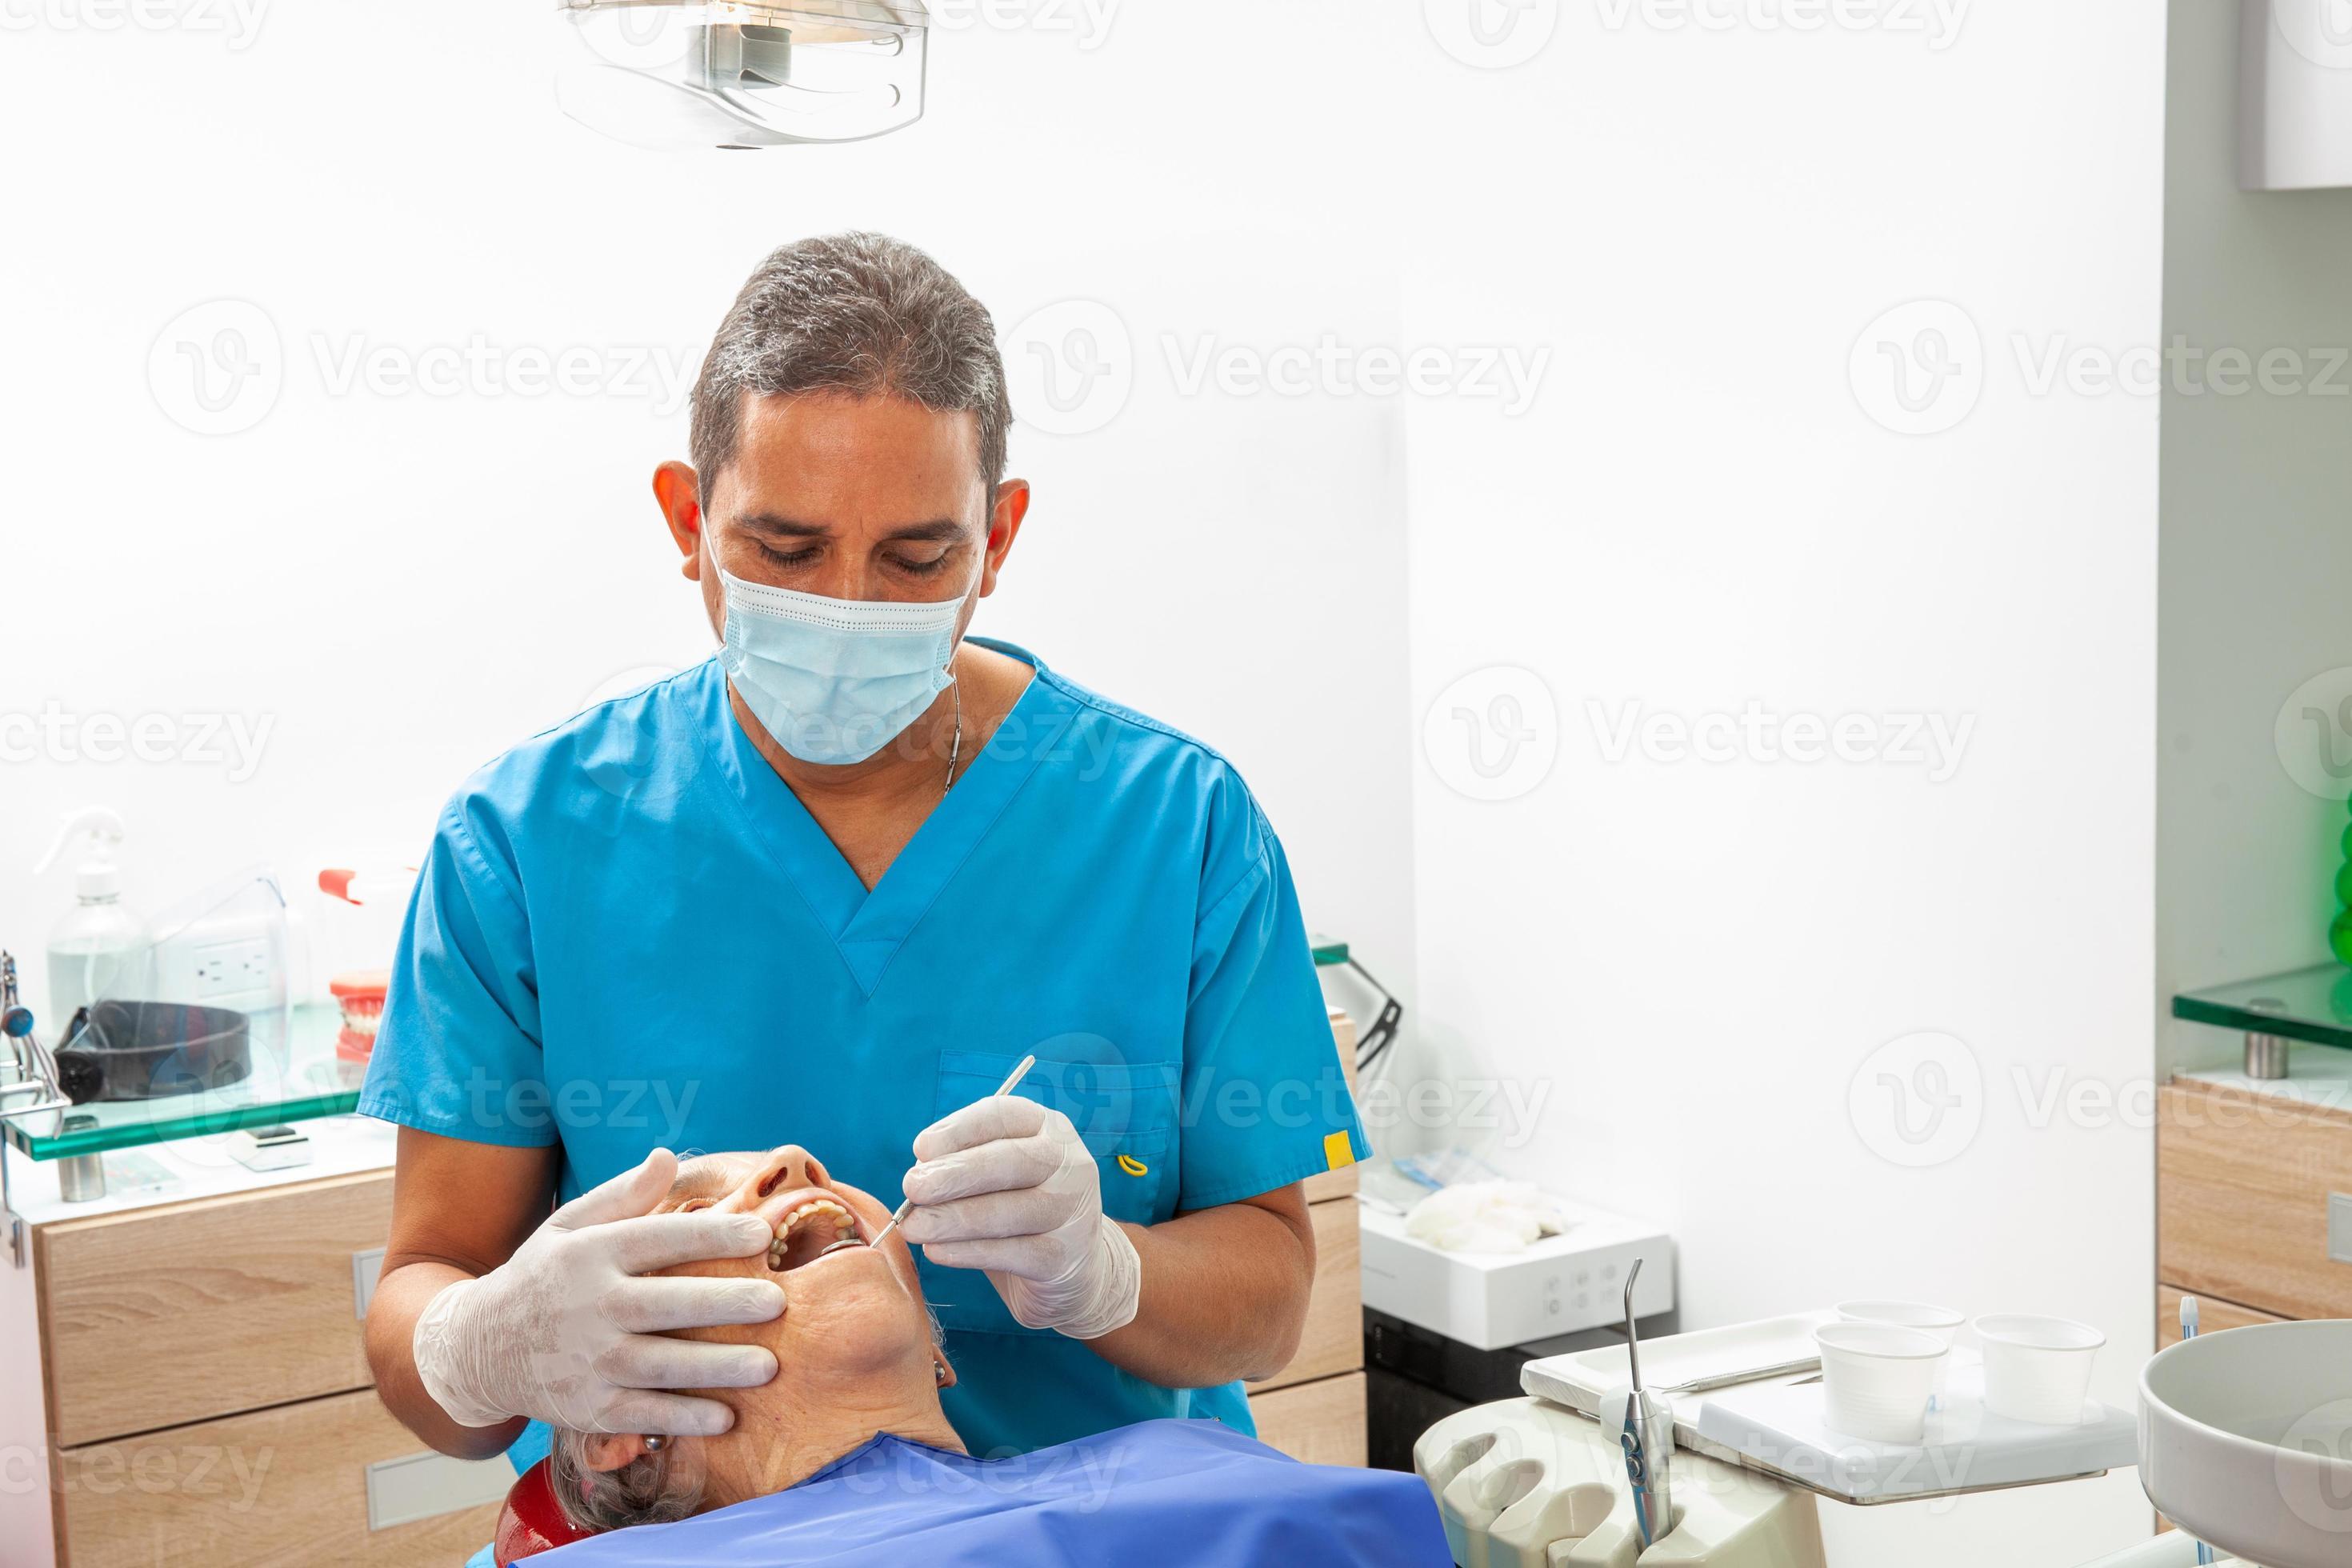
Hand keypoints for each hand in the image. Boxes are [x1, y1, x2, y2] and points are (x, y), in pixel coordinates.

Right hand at [411, 1149, 785, 1434]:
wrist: (476, 1347)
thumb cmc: (542, 1277)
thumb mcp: (569, 1227)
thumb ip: (622, 1195)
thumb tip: (668, 1156)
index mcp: (592, 1254)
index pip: (660, 1239)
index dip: (712, 1236)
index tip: (760, 1233)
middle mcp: (591, 1306)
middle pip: (667, 1304)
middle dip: (724, 1304)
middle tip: (777, 1302)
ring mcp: (588, 1360)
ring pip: (661, 1365)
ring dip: (716, 1368)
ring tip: (769, 1366)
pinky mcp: (587, 1406)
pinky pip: (642, 1414)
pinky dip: (682, 1418)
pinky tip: (726, 1418)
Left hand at [899, 1096, 1141, 1339]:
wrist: (1075, 1269)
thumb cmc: (1021, 1210)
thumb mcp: (999, 1176)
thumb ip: (963, 1165)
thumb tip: (920, 1172)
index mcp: (1050, 1129)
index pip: (1004, 1115)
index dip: (960, 1129)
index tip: (921, 1148)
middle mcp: (1069, 1164)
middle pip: (1009, 1161)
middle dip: (954, 1174)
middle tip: (912, 1188)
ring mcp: (1072, 1212)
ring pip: (1006, 1211)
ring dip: (952, 1218)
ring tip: (913, 1227)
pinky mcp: (1063, 1257)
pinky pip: (1009, 1253)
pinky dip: (967, 1253)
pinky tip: (937, 1251)